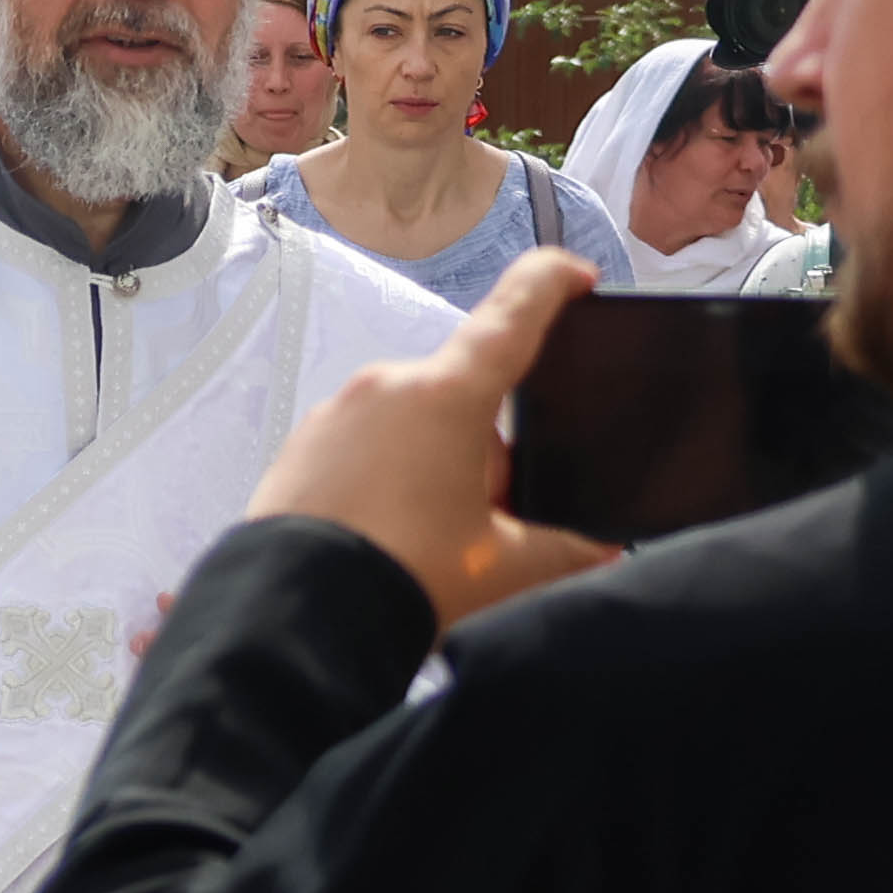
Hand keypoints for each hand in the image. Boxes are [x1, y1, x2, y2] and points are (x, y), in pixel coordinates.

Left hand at [249, 246, 624, 632]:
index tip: (575, 275)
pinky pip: (366, 447)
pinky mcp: (301, 447)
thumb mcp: (508, 566)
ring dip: (440, 467)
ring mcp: (335, 414)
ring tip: (436, 539)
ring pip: (415, 425)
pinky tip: (393, 536)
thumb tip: (599, 550)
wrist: (294, 618)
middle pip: (465, 396)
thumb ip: (569, 549)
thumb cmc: (403, 578)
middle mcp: (385, 386)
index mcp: (445, 394)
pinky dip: (392, 480)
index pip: (512, 313)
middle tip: (491, 517)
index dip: (552, 283)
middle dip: (489, 451)